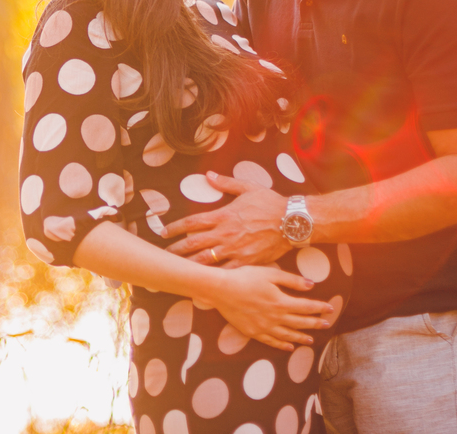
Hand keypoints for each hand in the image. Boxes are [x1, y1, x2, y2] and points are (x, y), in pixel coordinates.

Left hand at [164, 172, 291, 265]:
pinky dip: (212, 277)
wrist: (293, 222)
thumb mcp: (248, 188)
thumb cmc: (271, 203)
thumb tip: (208, 175)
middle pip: (193, 243)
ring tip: (177, 269)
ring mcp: (235, 250)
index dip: (175, 227)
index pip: (192, 222)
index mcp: (223, 216)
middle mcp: (225, 234)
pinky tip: (202, 281)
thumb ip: (226, 183)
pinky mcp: (246, 263)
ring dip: (189, 265)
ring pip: (205, 261)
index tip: (163, 232)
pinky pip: (225, 272)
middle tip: (164, 254)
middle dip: (176, 250)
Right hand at [200, 265, 332, 349]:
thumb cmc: (245, 278)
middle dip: (315, 323)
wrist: (221, 290)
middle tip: (326, 325)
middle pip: (300, 322)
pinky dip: (282, 345)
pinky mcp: (253, 332)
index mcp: (281, 302)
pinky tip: (289, 347)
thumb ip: (291, 280)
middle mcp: (275, 318)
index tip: (330, 308)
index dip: (319, 308)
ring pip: (288, 335)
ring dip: (301, 337)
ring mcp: (264, 327)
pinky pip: (272, 342)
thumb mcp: (270, 274)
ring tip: (311, 339)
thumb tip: (311, 285)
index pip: (306, 307)